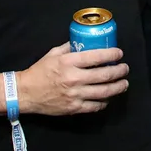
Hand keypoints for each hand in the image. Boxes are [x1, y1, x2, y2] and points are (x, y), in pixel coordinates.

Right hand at [13, 43, 129, 115]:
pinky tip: (108, 97)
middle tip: (125, 68)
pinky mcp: (74, 108)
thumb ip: (70, 48)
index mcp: (69, 62)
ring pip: (104, 92)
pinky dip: (105, 102)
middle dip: (120, 71)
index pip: (97, 56)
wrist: (25, 92)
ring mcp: (75, 95)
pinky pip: (95, 106)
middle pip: (105, 75)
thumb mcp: (53, 54)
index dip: (112, 54)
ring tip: (124, 83)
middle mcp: (74, 78)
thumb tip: (85, 42)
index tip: (119, 53)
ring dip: (118, 87)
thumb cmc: (40, 71)